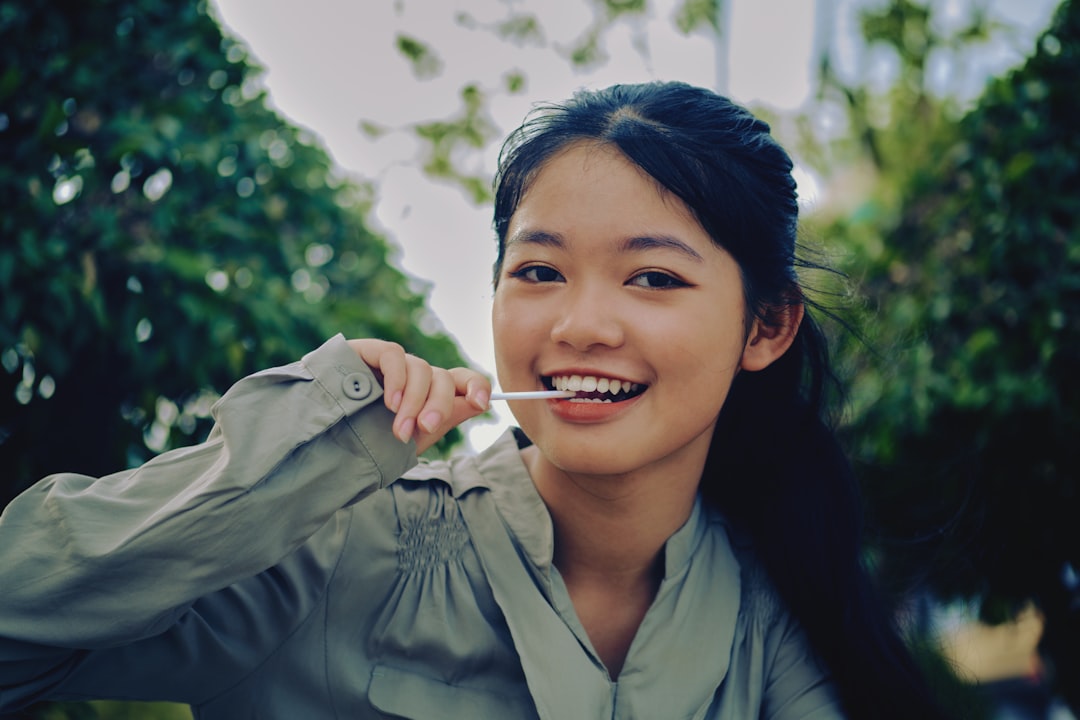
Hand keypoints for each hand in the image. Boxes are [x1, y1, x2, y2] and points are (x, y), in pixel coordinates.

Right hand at [346, 339, 490, 453]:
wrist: (324, 443)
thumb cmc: (370, 442)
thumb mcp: (414, 437)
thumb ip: (446, 418)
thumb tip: (481, 403)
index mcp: (430, 394)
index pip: (462, 380)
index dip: (476, 385)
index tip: (482, 404)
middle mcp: (415, 376)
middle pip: (442, 377)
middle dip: (438, 405)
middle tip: (424, 429)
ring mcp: (392, 363)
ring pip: (421, 369)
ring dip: (413, 401)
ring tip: (399, 429)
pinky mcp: (369, 351)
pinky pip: (394, 355)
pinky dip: (397, 379)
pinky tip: (389, 403)